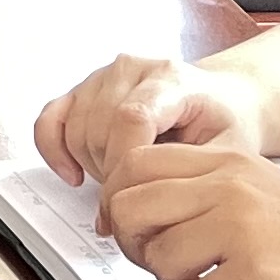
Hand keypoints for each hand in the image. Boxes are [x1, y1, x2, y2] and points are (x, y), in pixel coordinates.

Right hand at [34, 51, 273, 189]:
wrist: (225, 99)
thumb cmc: (227, 124)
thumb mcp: (228, 151)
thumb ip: (186, 175)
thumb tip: (141, 210)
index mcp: (171, 78)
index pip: (130, 118)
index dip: (125, 164)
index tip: (134, 198)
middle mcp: (131, 69)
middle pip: (100, 128)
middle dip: (114, 174)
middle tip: (139, 197)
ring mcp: (103, 75)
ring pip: (76, 129)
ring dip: (93, 166)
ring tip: (125, 181)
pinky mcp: (84, 88)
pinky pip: (52, 117)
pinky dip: (53, 148)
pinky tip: (71, 173)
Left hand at [98, 143, 279, 279]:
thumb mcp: (265, 200)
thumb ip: (207, 195)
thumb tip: (135, 213)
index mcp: (230, 161)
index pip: (135, 164)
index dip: (122, 207)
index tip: (141, 238)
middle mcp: (232, 183)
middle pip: (128, 206)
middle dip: (136, 248)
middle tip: (172, 273)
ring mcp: (243, 225)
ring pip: (157, 255)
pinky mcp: (257, 273)